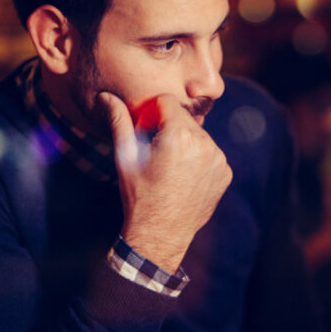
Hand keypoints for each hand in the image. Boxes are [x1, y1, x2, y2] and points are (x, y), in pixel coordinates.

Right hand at [98, 92, 231, 272]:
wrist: (160, 235)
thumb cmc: (138, 196)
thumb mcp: (125, 157)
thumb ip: (119, 121)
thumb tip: (106, 95)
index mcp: (179, 136)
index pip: (167, 101)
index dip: (151, 114)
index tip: (144, 133)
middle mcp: (205, 144)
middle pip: (183, 118)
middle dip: (168, 128)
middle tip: (154, 153)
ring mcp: (218, 159)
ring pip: (198, 135)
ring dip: (184, 143)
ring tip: (169, 168)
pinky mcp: (225, 173)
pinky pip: (210, 154)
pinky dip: (197, 159)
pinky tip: (183, 177)